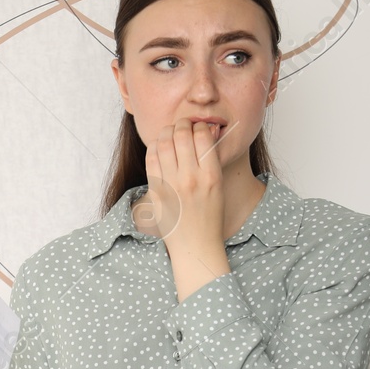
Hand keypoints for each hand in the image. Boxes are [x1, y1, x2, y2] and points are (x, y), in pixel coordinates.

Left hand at [139, 116, 227, 251]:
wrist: (195, 245)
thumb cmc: (209, 216)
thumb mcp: (218, 186)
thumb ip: (210, 160)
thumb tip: (204, 132)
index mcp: (211, 176)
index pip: (202, 136)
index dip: (199, 125)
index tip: (197, 126)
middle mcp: (190, 178)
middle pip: (181, 135)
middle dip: (182, 123)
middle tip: (182, 124)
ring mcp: (171, 185)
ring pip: (163, 143)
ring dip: (166, 132)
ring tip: (170, 131)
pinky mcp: (156, 192)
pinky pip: (151, 160)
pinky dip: (153, 147)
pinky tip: (158, 145)